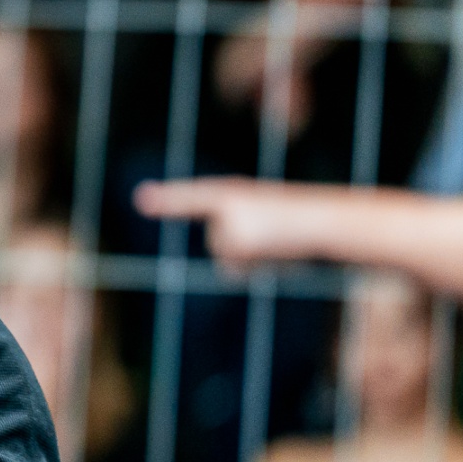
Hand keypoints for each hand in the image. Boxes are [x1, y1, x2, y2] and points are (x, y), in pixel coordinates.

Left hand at [134, 177, 329, 269]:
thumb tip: (228, 269)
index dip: (168, 199)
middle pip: (219, 246)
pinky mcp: (233, 240)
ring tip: (275, 242)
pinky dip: (253, 265)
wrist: (321, 219)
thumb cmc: (300, 225)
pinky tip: (272, 250)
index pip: (194, 197)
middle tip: (272, 237)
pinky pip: (234, 267)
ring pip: (226, 258)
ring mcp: (227, 221)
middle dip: (244, 251)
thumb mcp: (268, 229)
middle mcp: (225, 203)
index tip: (141, 197)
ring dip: (252, 259)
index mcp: (233, 192)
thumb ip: (240, 240)